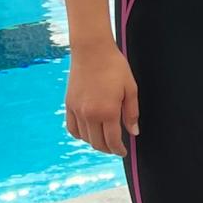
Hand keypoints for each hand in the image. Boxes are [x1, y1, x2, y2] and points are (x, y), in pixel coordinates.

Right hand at [64, 40, 139, 155]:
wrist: (92, 50)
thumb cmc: (114, 66)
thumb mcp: (130, 88)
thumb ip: (132, 113)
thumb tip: (133, 132)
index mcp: (108, 111)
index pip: (113, 141)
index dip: (119, 150)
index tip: (123, 151)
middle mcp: (90, 114)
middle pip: (97, 143)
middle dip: (108, 149)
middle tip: (115, 147)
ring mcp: (77, 110)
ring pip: (85, 138)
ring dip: (95, 142)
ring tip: (103, 139)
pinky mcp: (69, 104)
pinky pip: (72, 128)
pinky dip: (80, 135)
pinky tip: (88, 132)